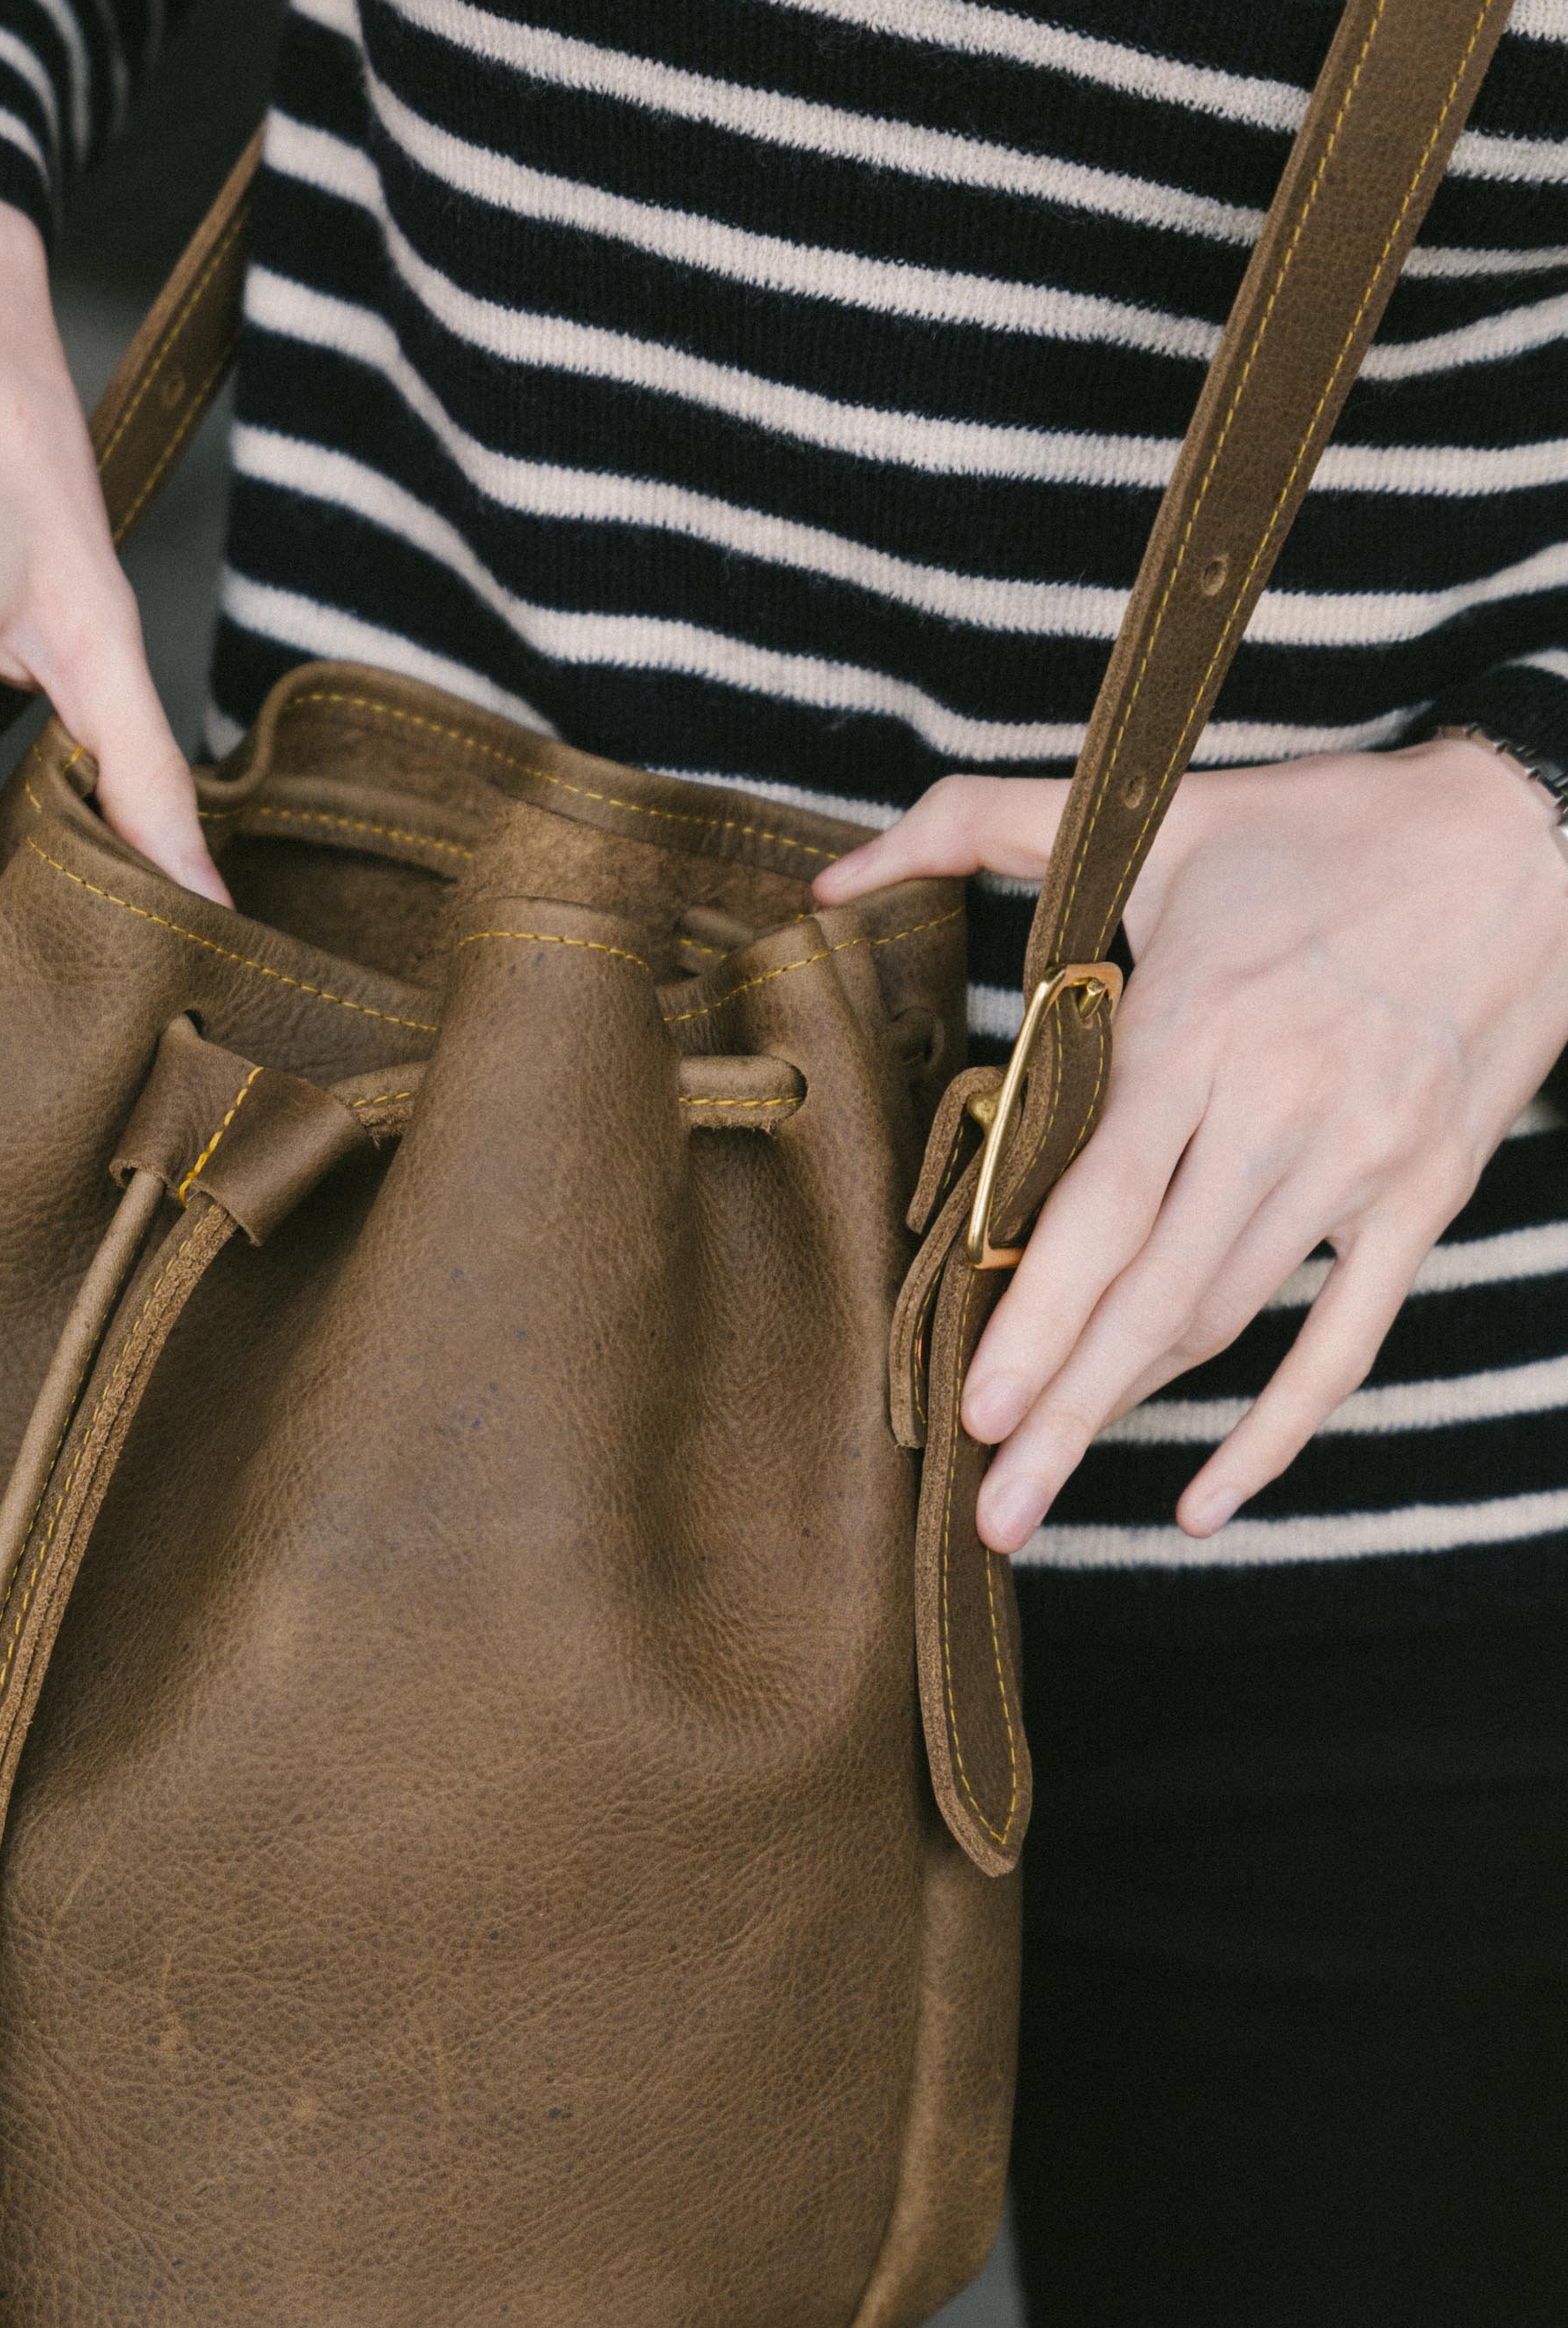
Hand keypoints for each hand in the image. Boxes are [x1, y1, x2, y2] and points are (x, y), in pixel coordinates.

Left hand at [818, 738, 1567, 1550]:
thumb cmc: (1326, 829)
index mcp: (1201, 1025)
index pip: (1102, 1203)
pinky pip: (1344, 1343)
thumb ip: (975, 825)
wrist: (1536, 835)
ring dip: (1129, 1416)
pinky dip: (1275, 1431)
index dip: (1037, 1315)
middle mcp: (1279, 1109)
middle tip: (990, 1514)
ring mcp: (1359, 1163)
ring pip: (1226, 1323)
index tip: (973, 1407)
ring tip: (1042, 1493)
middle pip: (1153, 1295)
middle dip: (1061, 1413)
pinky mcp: (1422, 1197)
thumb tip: (830, 879)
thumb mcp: (1154, 813)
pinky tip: (1204, 1501)